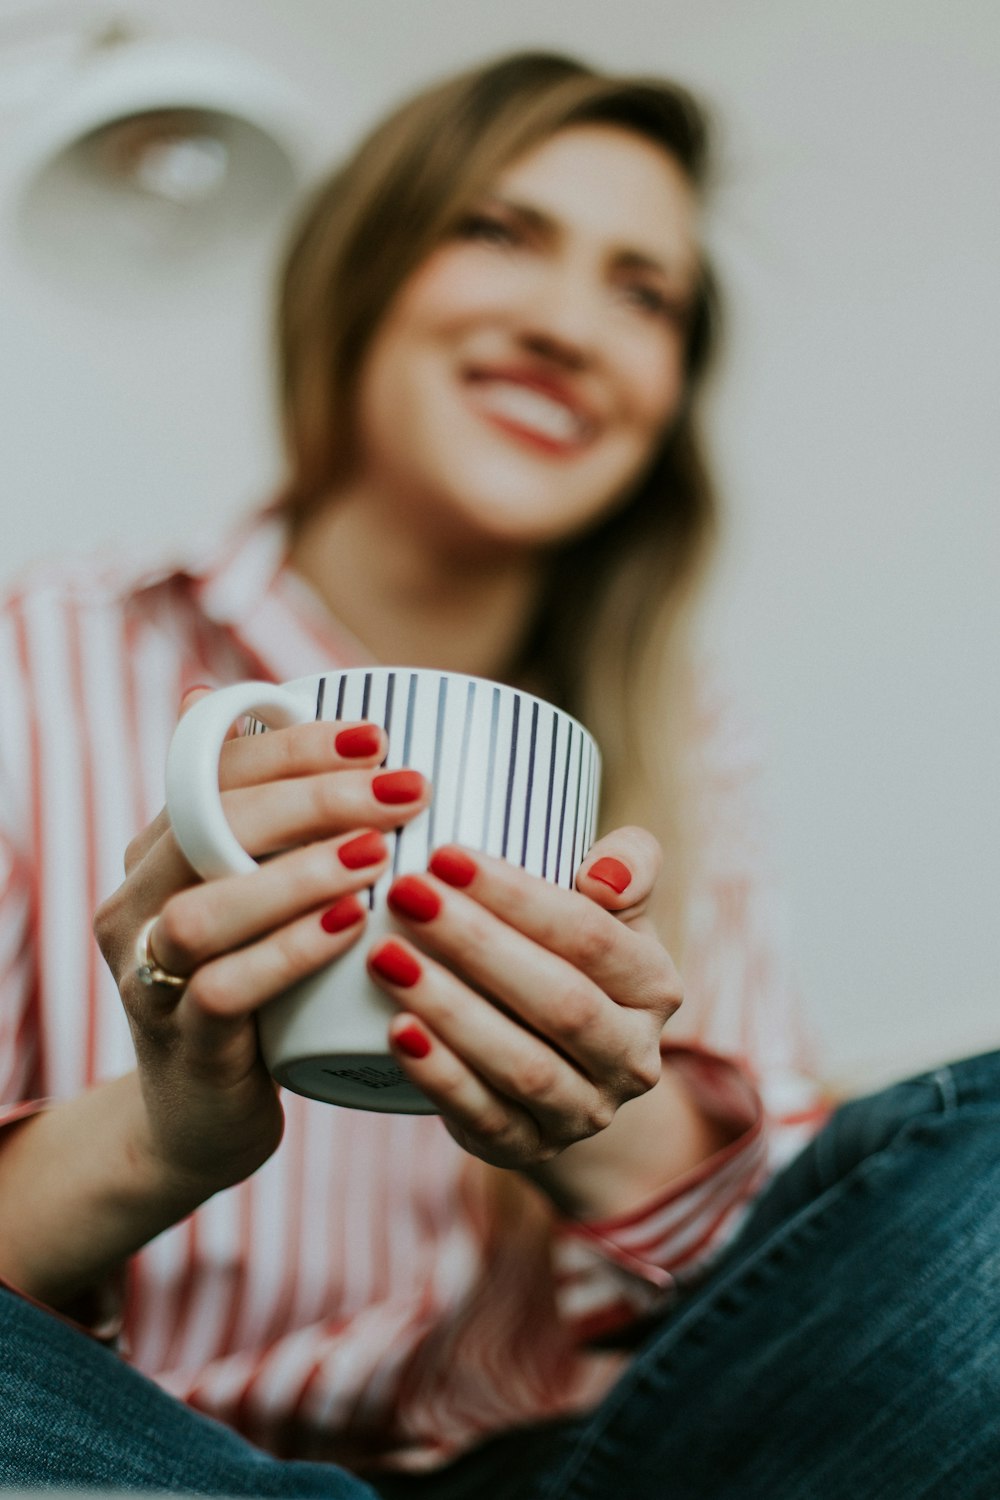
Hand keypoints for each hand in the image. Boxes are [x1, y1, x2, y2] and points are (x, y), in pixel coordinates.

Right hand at [94, 700, 429, 1198]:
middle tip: (404, 790)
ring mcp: (150, 979)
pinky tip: (351, 926)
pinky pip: (224, 992)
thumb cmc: (251, 988)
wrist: (198, 1119)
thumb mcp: (254, 898)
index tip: (378, 737)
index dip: (292, 746)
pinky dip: (289, 953)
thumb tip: (272, 716)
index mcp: (155, 855)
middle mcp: (136, 907)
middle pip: (205, 825)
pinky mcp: (185, 1046)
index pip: (209, 770)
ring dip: (297, 875)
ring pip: (201, 912)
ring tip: (379, 853)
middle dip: (311, 798)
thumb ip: (270, 823)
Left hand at [368, 828, 680, 1169]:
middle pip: (559, 1000)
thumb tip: (603, 874)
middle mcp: (633, 1058)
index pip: (591, 936)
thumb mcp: (609, 906)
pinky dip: (440, 1075)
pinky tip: (396, 1030)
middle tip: (405, 894)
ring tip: (387, 957)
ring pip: (522, 1065)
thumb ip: (626, 864)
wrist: (559, 1061)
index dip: (517, 896)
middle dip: (476, 943)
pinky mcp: (528, 1149)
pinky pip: (485, 1117)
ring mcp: (584, 1113)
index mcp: (655, 986)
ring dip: (451, 1009)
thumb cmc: (570, 955)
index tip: (444, 855)